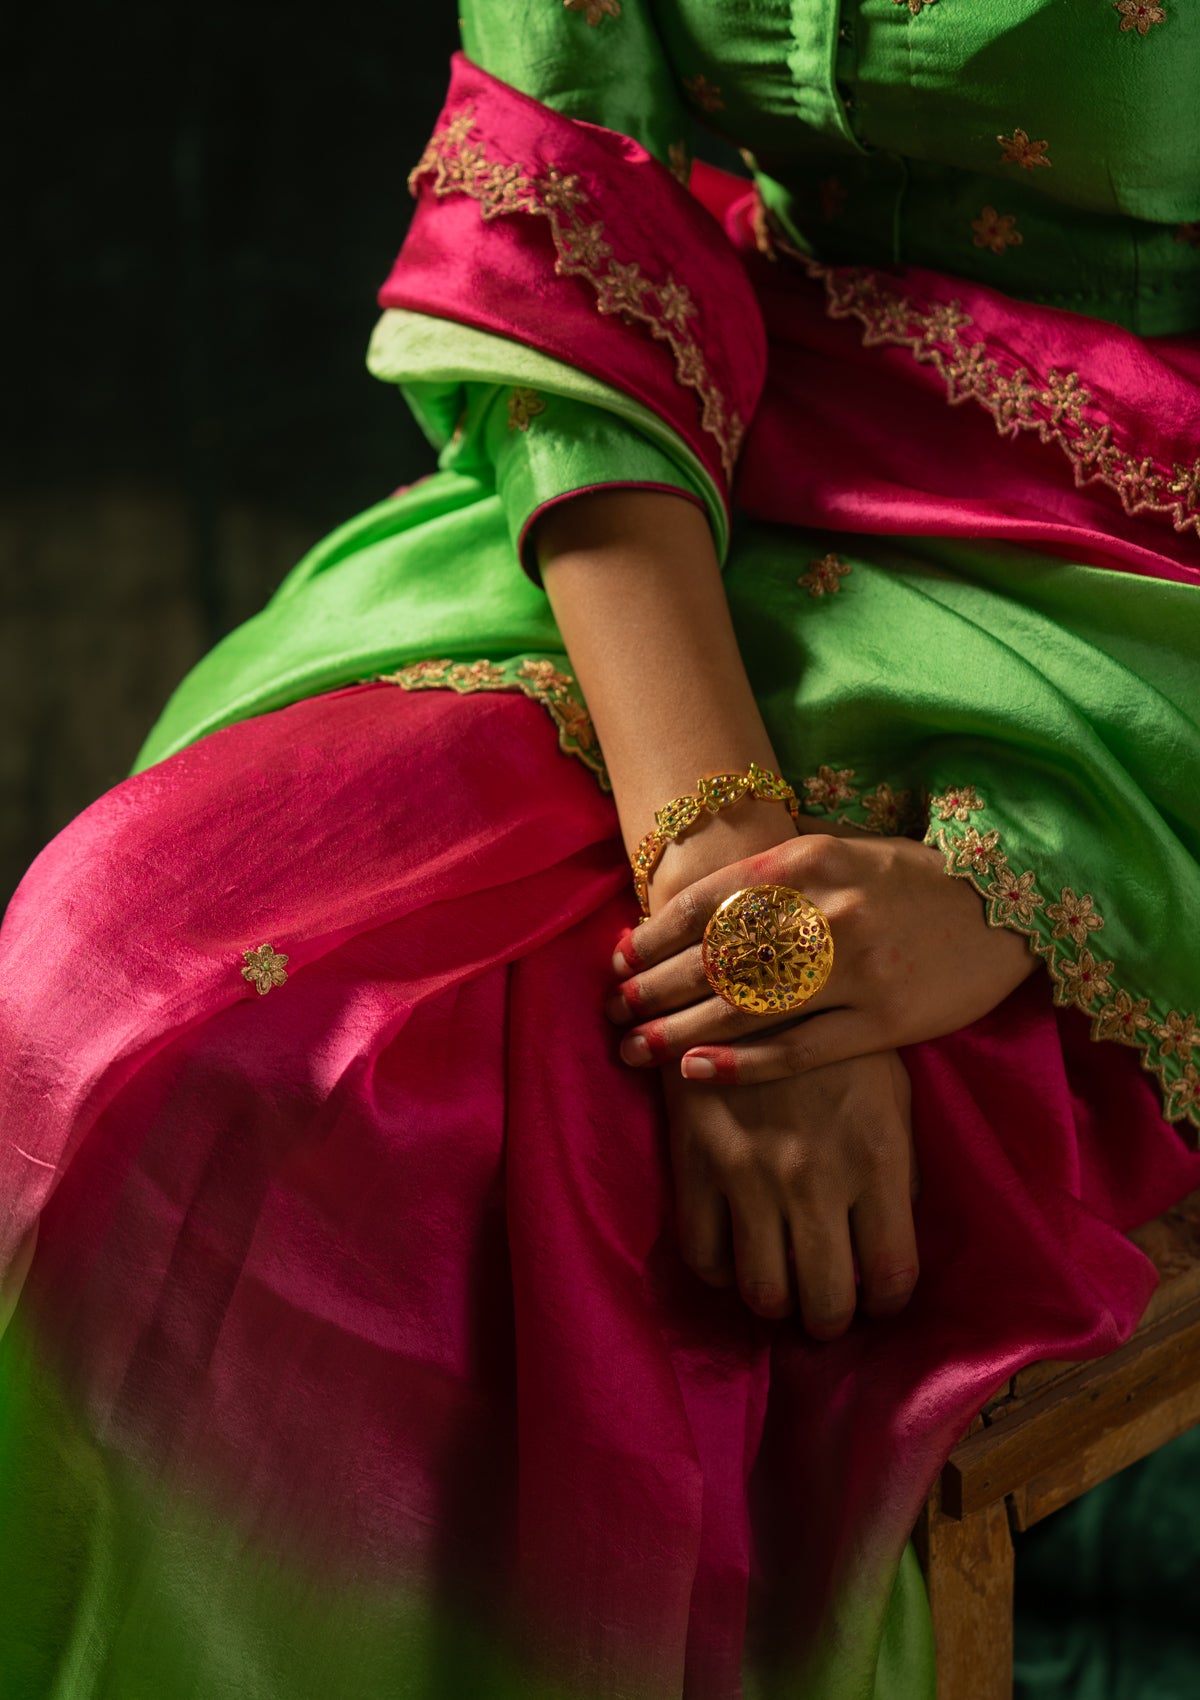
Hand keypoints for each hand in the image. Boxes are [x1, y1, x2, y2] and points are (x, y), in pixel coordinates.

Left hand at [609, 831, 1036, 1082]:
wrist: (1011, 905)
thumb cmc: (912, 881)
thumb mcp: (841, 853)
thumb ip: (773, 878)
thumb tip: (689, 912)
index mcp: (810, 859)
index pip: (707, 901)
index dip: (652, 935)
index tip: (618, 960)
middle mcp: (827, 909)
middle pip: (715, 957)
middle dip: (653, 988)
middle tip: (614, 1012)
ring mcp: (858, 967)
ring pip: (745, 1007)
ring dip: (679, 1032)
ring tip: (635, 1048)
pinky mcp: (887, 1020)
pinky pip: (799, 1049)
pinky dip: (741, 1064)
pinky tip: (696, 1074)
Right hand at [664, 1051, 919, 1333]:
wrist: (746, 970)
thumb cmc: (831, 1030)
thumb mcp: (890, 1088)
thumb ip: (898, 1164)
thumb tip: (891, 1229)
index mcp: (877, 1158)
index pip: (892, 1275)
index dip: (888, 1303)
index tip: (879, 1298)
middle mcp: (815, 1178)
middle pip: (826, 1302)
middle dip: (830, 1319)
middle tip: (828, 1307)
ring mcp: (750, 1174)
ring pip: (763, 1293)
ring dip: (777, 1302)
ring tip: (783, 1288)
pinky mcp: (696, 1162)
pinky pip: (703, 1254)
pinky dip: (722, 1271)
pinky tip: (736, 1253)